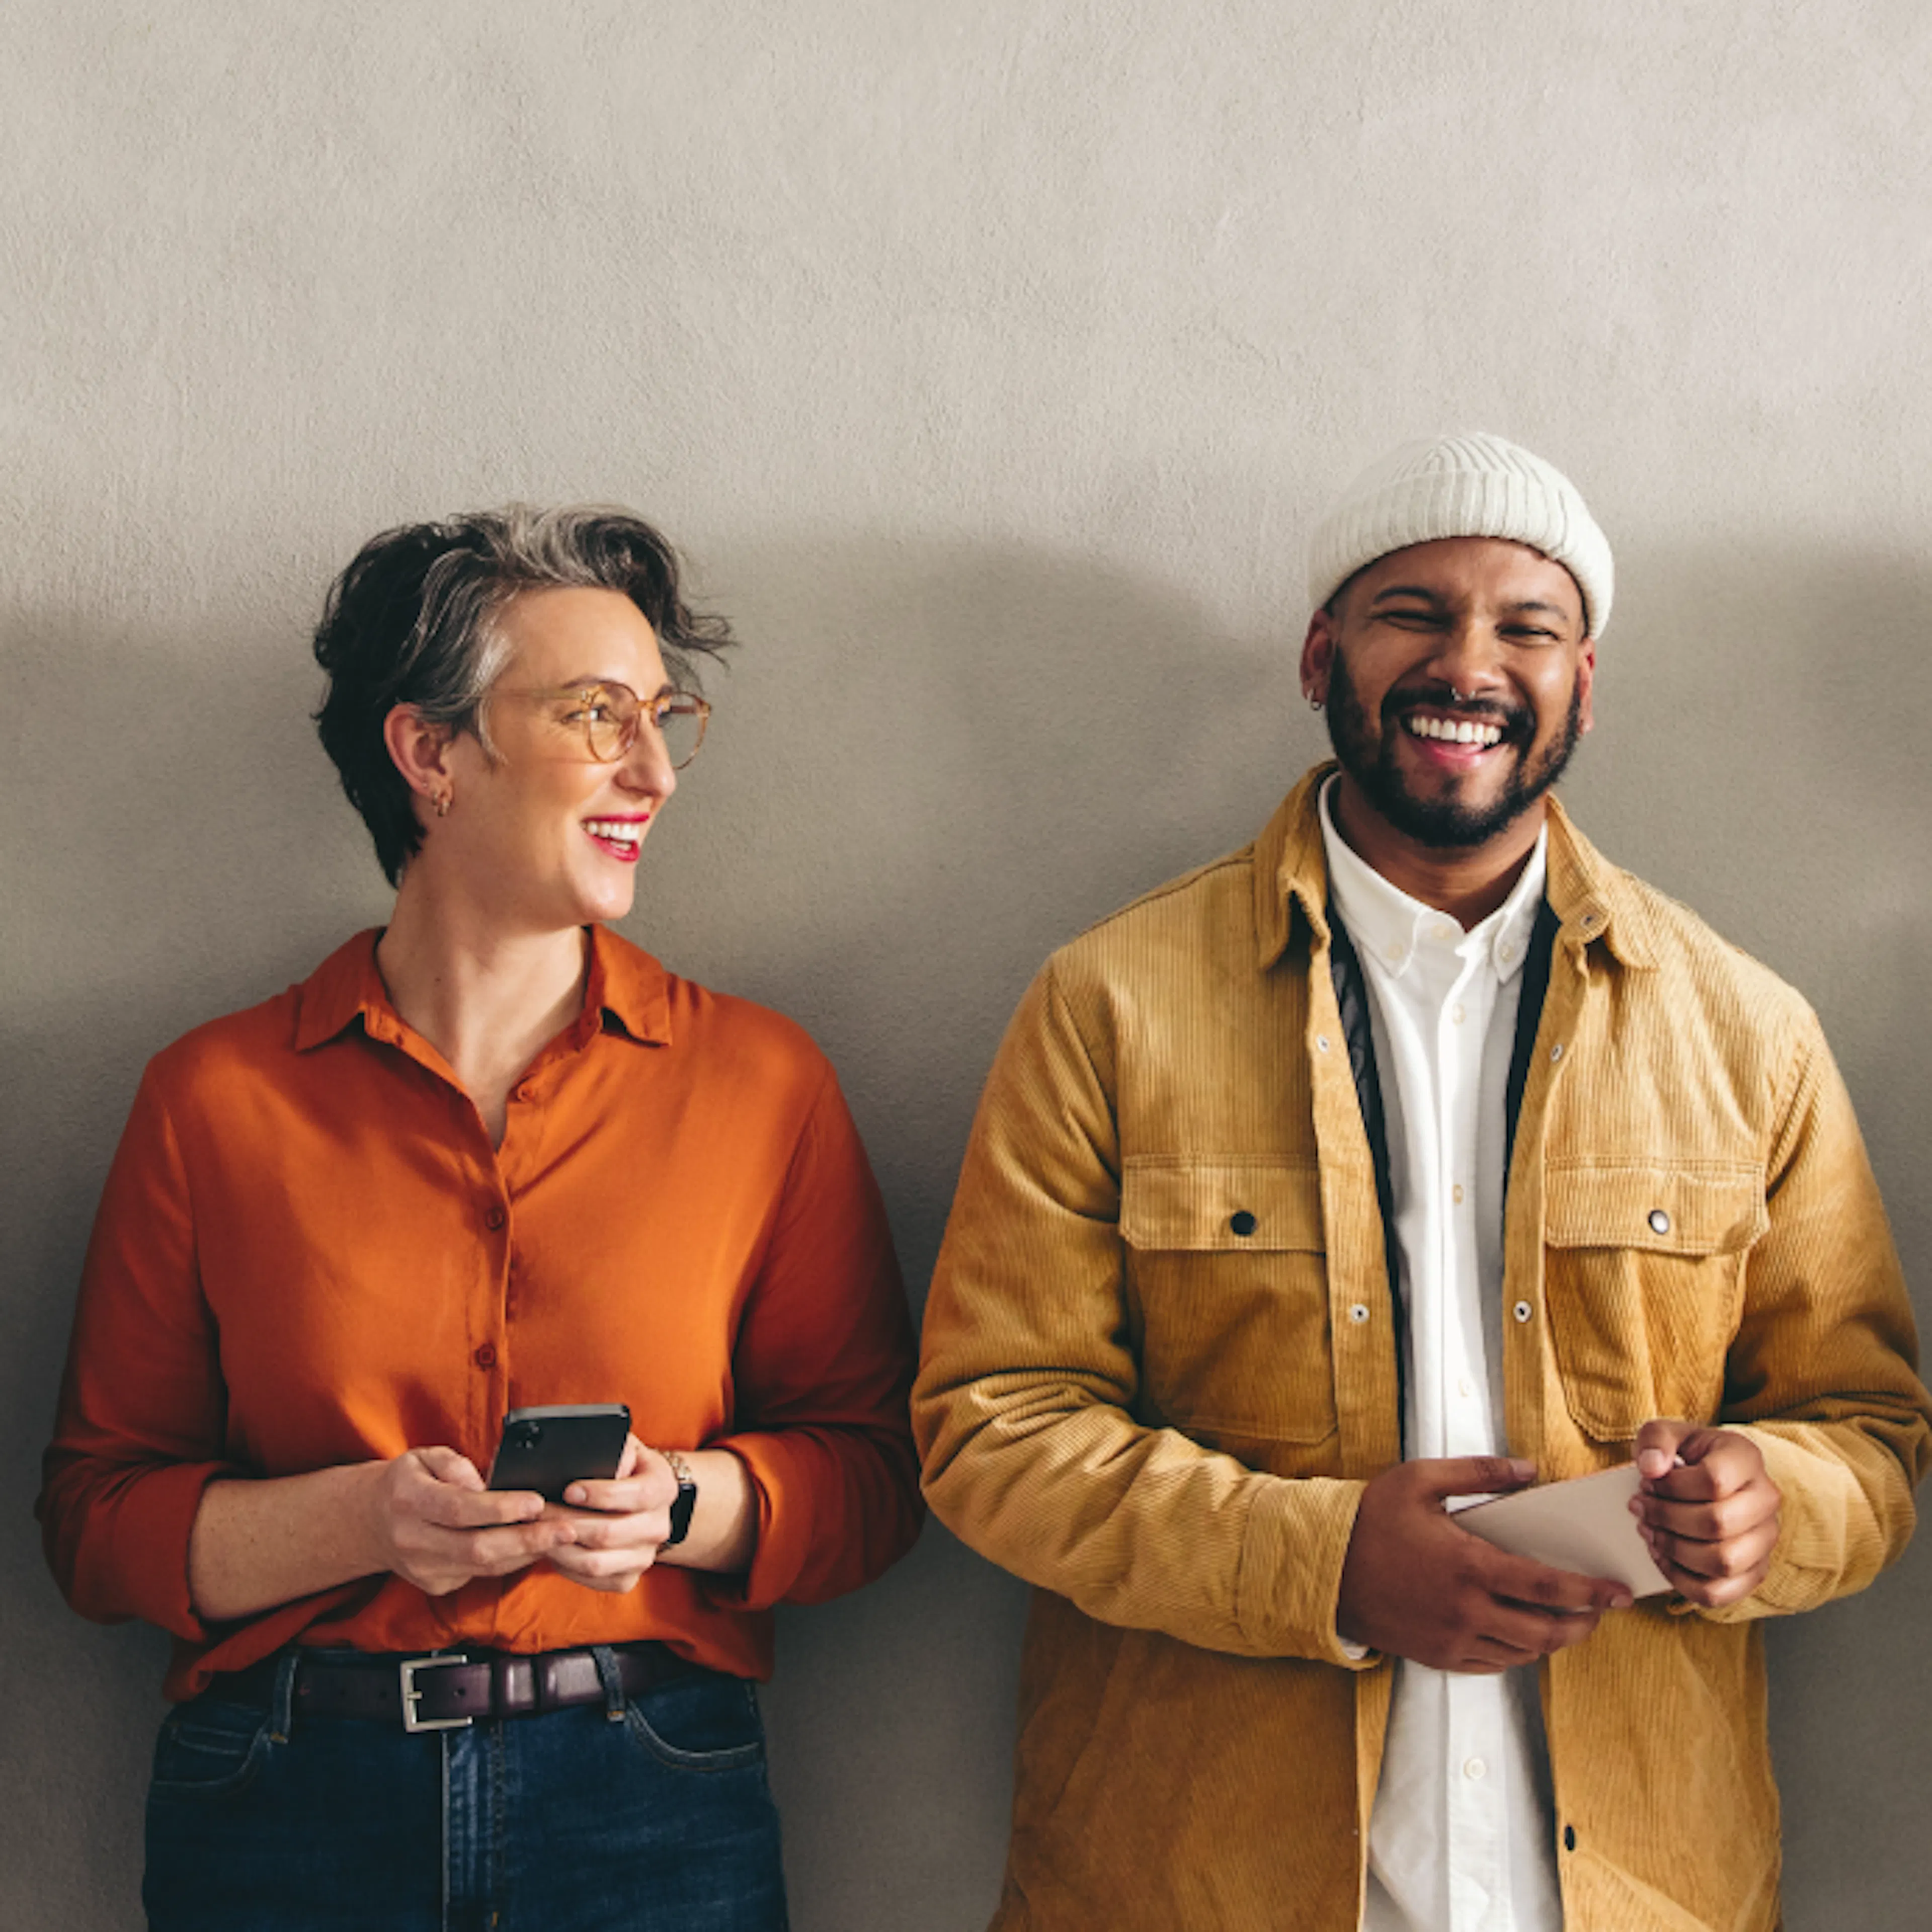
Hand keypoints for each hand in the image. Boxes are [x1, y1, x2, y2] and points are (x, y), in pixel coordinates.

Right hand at [366, 1446, 575, 1596]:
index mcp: (409, 1501)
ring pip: (483, 1567)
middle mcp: (413, 1540)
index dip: (501, 1509)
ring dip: (527, 1553)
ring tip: (561, 1537)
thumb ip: (454, 1464)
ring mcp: (424, 1569)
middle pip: (477, 1548)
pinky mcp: (435, 1585)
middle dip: (528, 1540)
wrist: (371, 1522)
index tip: (536, 1502)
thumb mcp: (423, 1457)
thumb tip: (484, 1483)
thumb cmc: (407, 1483)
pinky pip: (481, 1574)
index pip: (460, 1510)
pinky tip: (534, 1547)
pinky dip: (511, 1561)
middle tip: (566, 1529)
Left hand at [539, 1435, 681, 1593]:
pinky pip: (592, 1580)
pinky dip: (567, 1567)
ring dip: (561, 1548)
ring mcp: (645, 1556)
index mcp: (663, 1488)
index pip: (636, 1495)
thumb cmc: (625, 1468)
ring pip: (596, 1563)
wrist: (642, 1500)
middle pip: (609, 1534)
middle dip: (567, 1522)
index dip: (600, 1494)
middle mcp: (659, 1526)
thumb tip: (601, 1464)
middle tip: (538, 1512)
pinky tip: (554, 1548)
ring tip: (539, 1532)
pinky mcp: (628, 1578)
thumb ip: (616, 1450)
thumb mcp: (624, 1448)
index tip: (569, 1490)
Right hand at [1337, 1455, 1633, 1671]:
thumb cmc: (1370, 1518)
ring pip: (1521, 1653)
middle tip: (1600, 1612)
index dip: (1590, 1592)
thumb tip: (1528, 1471)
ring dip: (1551, 1641)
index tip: (1618, 1592)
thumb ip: (1479, 1472)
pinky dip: (1516, 1654)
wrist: (1323, 1566)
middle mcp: (1466, 1610)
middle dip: (1581, 1624)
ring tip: (1565, 1622)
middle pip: (1544, 1632)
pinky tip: (1519, 1635)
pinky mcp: (1437, 1656)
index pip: (1547, 1587)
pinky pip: (1492, 1664)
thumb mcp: (1420, 1479)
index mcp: (1469, 1566)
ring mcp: (1451, 1639)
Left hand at [1630, 1420, 1780, 1607]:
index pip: (1713, 1480)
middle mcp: (1765, 1500)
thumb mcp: (1665, 1434)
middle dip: (1667, 1518)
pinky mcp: (1754, 1572)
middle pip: (1717, 1523)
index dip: (1671, 1486)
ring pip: (1722, 1562)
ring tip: (1648, 1530)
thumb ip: (1655, 1440)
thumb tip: (1651, 1468)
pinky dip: (1681, 1580)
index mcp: (1746, 1459)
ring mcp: (1765, 1539)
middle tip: (1640, 1507)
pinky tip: (1661, 1556)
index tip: (1646, 1482)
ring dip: (1674, 1550)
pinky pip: (1719, 1593)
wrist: (1707, 1477)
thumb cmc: (1685, 1456)